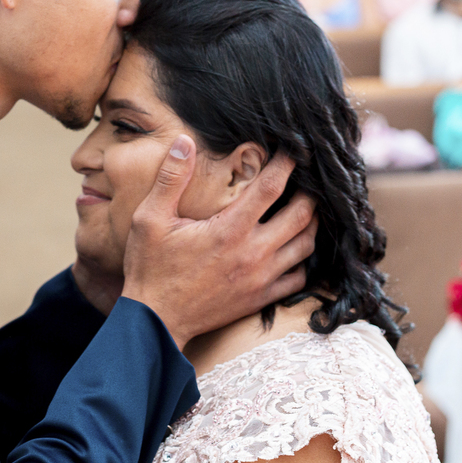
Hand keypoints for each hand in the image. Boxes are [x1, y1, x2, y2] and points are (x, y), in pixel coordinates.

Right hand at [122, 135, 317, 348]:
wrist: (155, 321)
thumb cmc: (150, 269)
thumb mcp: (149, 219)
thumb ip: (170, 178)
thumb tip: (184, 141)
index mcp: (229, 229)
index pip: (271, 187)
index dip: (287, 163)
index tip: (294, 149)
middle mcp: (253, 253)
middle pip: (302, 215)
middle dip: (310, 192)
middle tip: (308, 178)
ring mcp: (261, 278)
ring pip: (306, 245)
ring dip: (312, 224)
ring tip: (307, 208)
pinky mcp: (261, 298)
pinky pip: (299, 278)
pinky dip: (304, 260)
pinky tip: (296, 248)